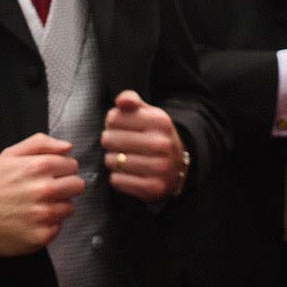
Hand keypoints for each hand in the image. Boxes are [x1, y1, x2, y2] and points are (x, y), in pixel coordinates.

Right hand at [0, 133, 84, 255]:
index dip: (62, 169)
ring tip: (37, 206)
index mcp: (39, 166)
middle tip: (48, 190)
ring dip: (57, 206)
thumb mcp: (10, 154)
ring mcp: (44, 215)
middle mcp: (45, 190)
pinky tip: (32, 220)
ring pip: (69, 207)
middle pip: (77, 186)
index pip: (73, 166)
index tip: (52, 174)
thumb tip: (67, 147)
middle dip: (65, 186)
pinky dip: (48, 225)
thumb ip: (40, 143)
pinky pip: (58, 228)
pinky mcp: (41, 236)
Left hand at [100, 90, 188, 204]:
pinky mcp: (153, 187)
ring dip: (112, 161)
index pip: (113, 118)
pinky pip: (117, 180)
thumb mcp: (147, 113)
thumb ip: (130, 99)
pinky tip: (127, 173)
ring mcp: (159, 167)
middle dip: (109, 142)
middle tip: (118, 145)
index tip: (119, 128)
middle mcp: (162, 144)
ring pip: (111, 161)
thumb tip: (121, 101)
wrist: (177, 167)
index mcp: (160, 121)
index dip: (111, 123)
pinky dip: (117, 177)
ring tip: (122, 159)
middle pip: (109, 140)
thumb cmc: (154, 136)